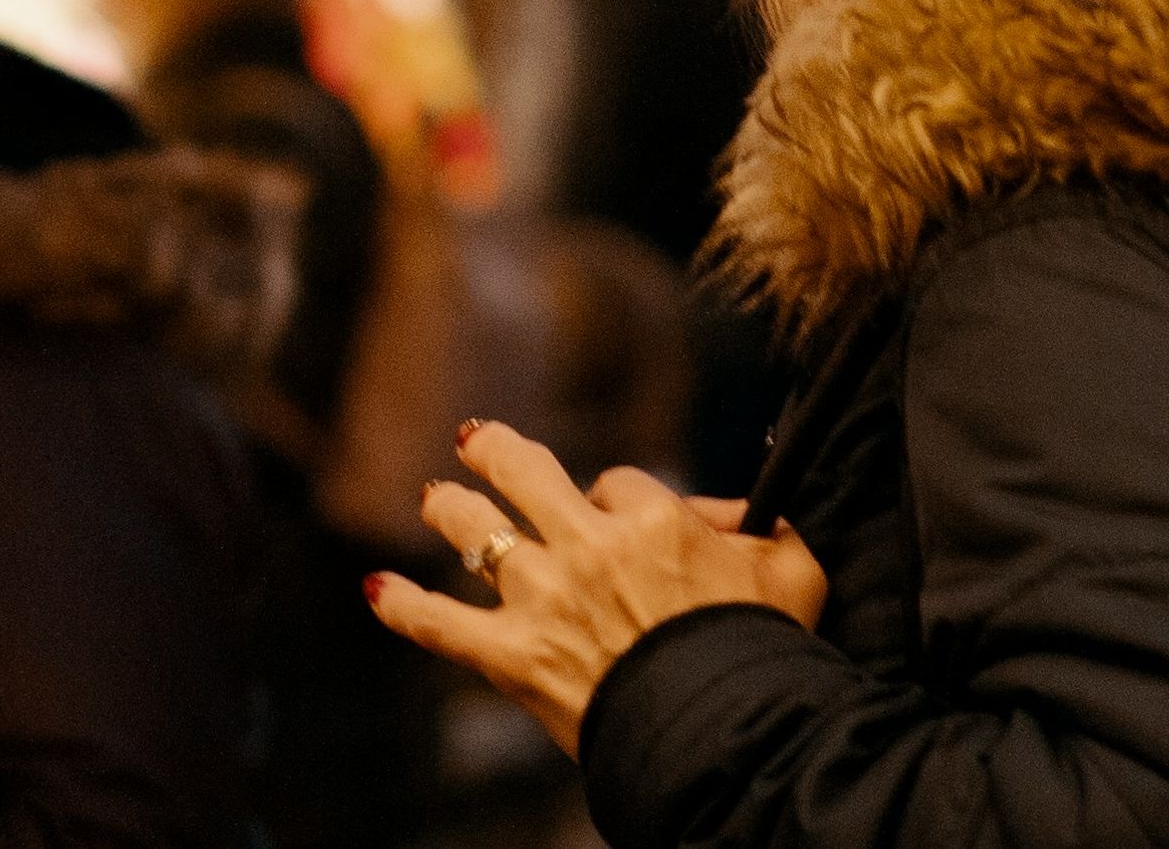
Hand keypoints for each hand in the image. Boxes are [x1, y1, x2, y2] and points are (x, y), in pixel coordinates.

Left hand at [366, 419, 827, 754]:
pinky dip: (404, 608)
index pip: (618, 482)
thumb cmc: (761, 649)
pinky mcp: (513, 656)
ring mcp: (544, 598)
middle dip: (496, 453)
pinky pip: (441, 627)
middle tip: (473, 439)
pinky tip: (374, 588)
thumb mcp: (793, 569)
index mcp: (654, 517)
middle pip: (526, 475)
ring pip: (477, 535)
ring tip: (431, 497)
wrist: (722, 728)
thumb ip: (769, 527)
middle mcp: (588, 544)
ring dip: (448, 511)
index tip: (618, 517)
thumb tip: (740, 515)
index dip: (616, 498)